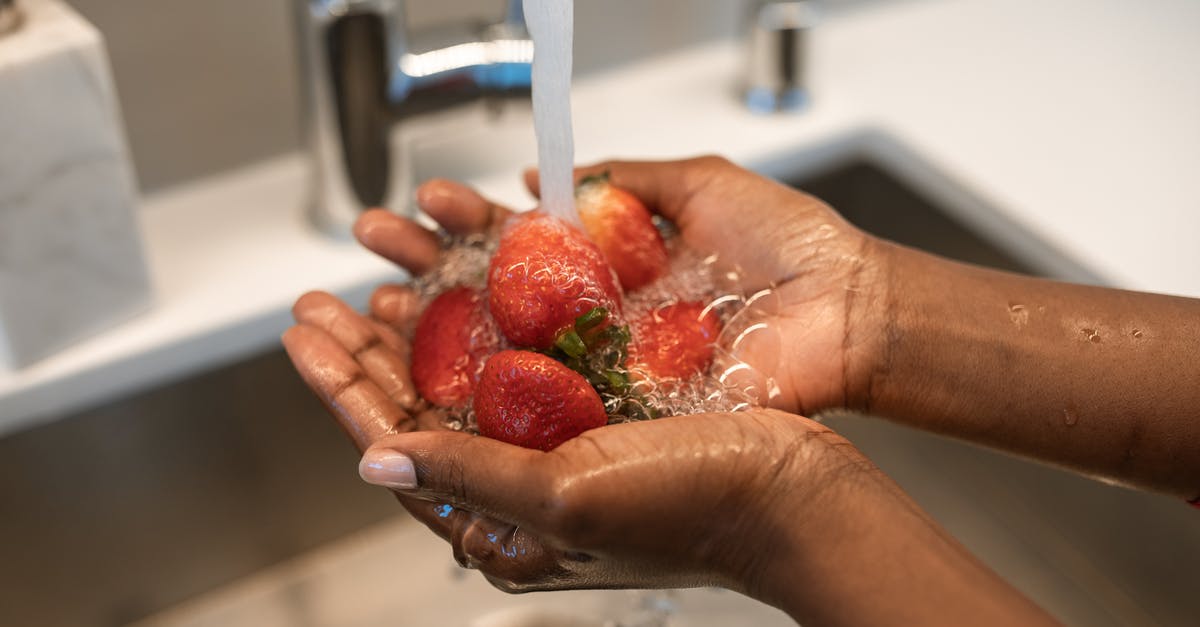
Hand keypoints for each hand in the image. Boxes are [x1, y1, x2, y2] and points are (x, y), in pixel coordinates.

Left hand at [279, 174, 866, 595]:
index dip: (343, 387)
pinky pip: (523, 360)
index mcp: (504, 527)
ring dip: (418, 327)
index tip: (303, 334)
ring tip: (375, 281)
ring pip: (465, 379)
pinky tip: (464, 285)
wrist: (793, 490)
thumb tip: (372, 460)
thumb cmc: (691, 507)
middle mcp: (524, 490)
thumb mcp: (566, 496)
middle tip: (318, 301)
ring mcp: (560, 450)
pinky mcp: (597, 413)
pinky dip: (488, 319)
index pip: (397, 447)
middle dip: (365, 352)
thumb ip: (468, 473)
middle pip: (420, 410)